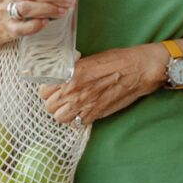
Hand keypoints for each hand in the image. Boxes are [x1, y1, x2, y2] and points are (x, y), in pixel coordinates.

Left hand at [38, 45, 166, 124]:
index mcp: (70, 73)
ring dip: (63, 113)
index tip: (53, 89)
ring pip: (59, 118)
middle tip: (63, 98)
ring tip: (72, 106)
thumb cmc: (117, 60)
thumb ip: (72, 69)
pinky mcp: (95, 114)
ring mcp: (84, 104)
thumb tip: (60, 76)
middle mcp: (74, 89)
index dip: (47, 90)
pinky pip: (76, 124)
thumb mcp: (90, 59)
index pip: (43, 90)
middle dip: (53, 103)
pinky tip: (83, 111)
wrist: (139, 69)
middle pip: (48, 106)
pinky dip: (77, 120)